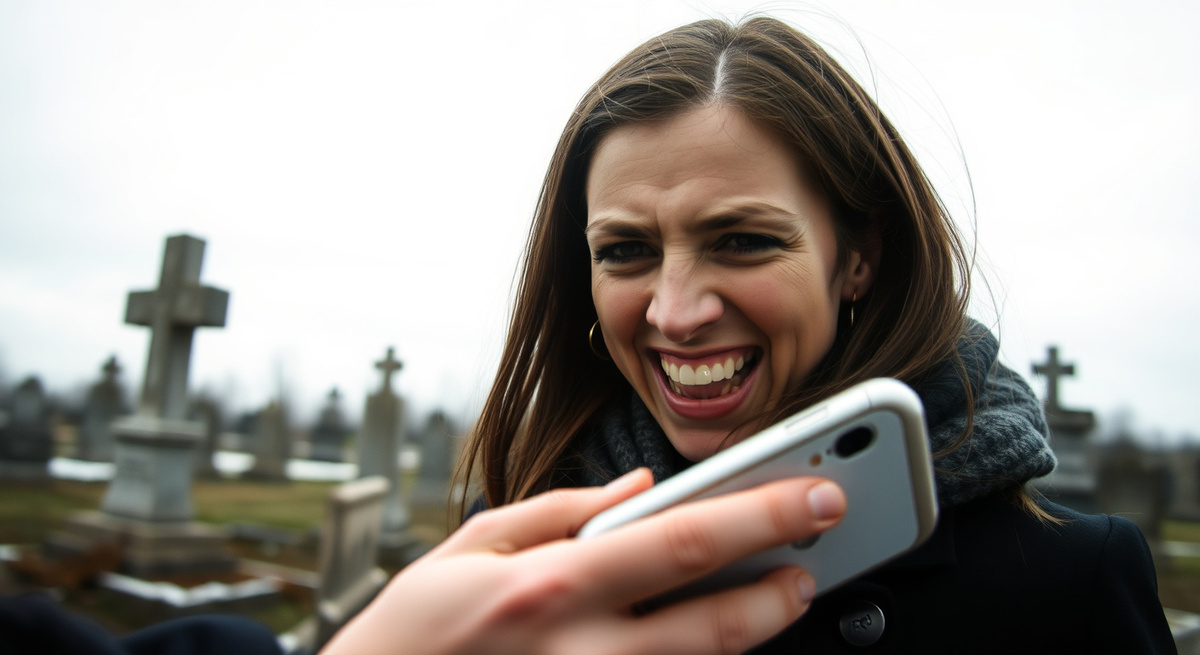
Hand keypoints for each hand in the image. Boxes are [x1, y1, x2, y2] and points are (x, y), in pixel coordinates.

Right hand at [321, 468, 845, 654]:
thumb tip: (640, 487)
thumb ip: (562, 510)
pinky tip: (715, 640)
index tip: (816, 493)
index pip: (679, 541)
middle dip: (783, 589)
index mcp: (548, 585)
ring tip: (784, 597)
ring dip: (755, 634)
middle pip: (712, 624)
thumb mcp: (472, 545)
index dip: (761, 517)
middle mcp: (576, 652)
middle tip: (819, 556)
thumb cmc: (413, 629)